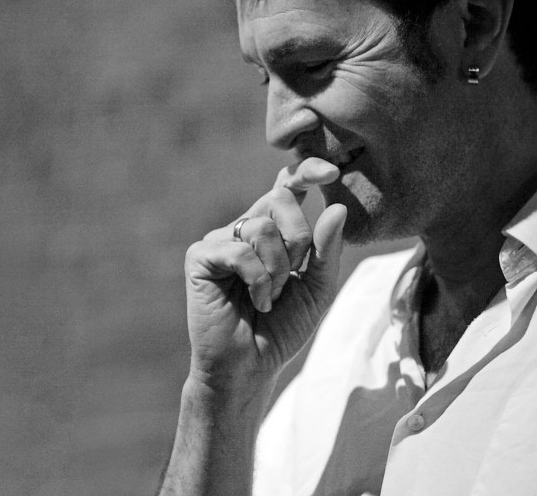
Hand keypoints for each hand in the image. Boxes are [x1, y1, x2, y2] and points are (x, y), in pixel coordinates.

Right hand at [183, 157, 347, 389]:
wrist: (251, 366)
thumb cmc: (282, 328)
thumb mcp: (317, 288)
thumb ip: (326, 250)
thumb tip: (335, 206)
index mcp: (271, 231)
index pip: (286, 186)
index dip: (306, 171)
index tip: (330, 172)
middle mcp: (243, 229)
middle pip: (280, 199)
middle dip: (298, 239)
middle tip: (292, 276)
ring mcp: (220, 240)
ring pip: (261, 226)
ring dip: (277, 269)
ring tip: (270, 297)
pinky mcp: (200, 257)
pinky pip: (239, 251)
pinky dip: (258, 280)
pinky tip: (257, 303)